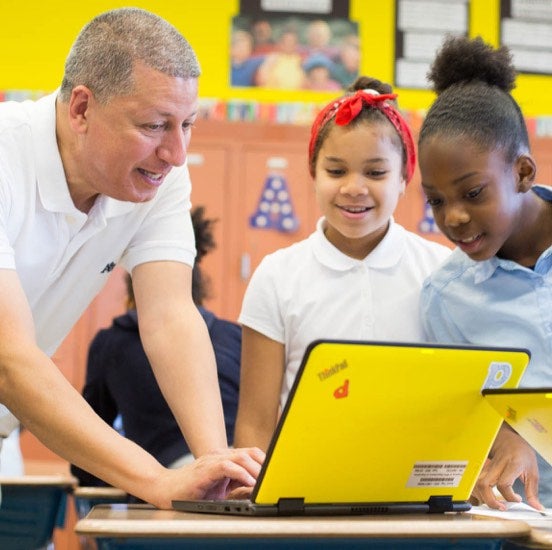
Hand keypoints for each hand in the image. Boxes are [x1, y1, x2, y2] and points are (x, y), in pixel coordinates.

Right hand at [150, 447, 264, 508]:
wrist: (165, 489)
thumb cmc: (191, 491)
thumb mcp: (220, 489)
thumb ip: (237, 486)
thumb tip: (257, 490)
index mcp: (225, 458)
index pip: (251, 454)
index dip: (265, 462)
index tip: (276, 474)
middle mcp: (220, 455)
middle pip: (250, 452)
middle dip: (265, 464)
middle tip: (274, 478)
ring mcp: (212, 460)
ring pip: (241, 457)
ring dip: (256, 469)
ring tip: (265, 481)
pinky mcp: (205, 470)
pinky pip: (227, 467)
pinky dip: (241, 473)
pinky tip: (249, 483)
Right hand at [472, 424, 541, 510]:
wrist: (508, 438)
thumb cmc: (521, 452)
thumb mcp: (532, 471)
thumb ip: (532, 491)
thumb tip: (537, 507)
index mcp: (511, 464)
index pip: (504, 483)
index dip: (509, 496)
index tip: (518, 499)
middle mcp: (496, 465)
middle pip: (484, 484)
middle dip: (490, 500)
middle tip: (501, 507)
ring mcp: (487, 465)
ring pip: (477, 483)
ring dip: (483, 497)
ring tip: (495, 502)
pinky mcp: (482, 467)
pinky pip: (475, 481)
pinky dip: (478, 491)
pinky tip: (487, 496)